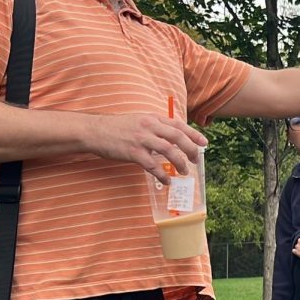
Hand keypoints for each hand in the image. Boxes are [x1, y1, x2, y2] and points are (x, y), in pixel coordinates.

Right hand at [86, 113, 206, 183]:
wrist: (94, 131)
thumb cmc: (117, 127)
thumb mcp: (139, 121)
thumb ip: (155, 127)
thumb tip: (172, 139)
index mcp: (152, 118)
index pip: (179, 125)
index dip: (194, 134)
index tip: (204, 143)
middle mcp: (149, 127)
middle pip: (178, 137)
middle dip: (191, 149)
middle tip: (196, 160)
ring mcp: (141, 139)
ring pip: (168, 150)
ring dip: (180, 162)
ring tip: (184, 172)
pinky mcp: (133, 152)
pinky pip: (152, 165)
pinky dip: (162, 174)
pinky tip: (167, 180)